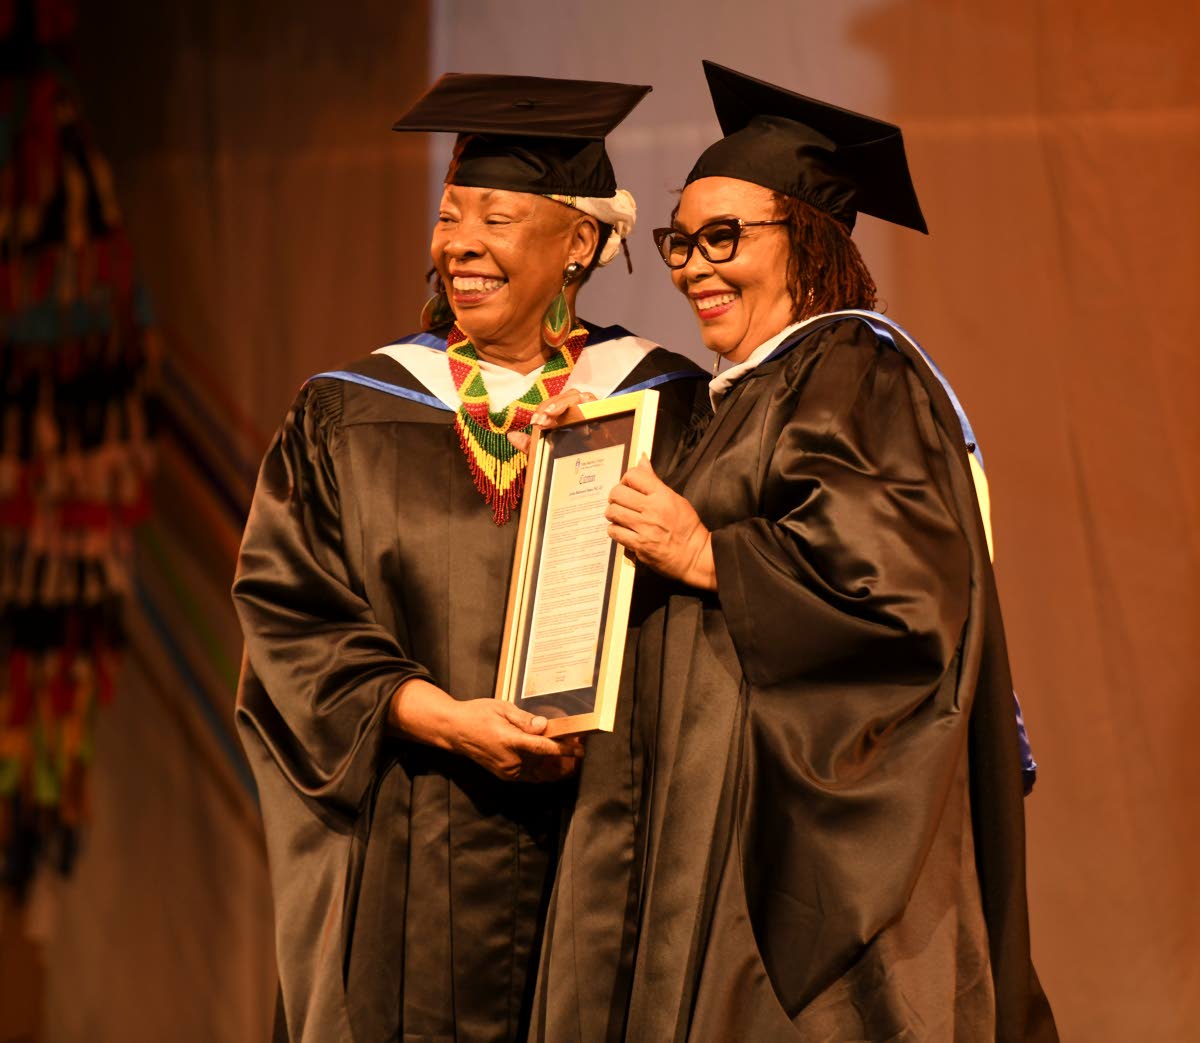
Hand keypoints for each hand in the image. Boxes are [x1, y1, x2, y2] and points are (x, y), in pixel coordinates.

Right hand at [449, 699, 583, 782]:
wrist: (455, 731)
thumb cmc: (478, 714)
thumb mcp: (502, 708)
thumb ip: (524, 719)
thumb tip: (543, 726)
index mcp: (509, 742)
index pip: (543, 748)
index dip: (564, 749)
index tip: (580, 749)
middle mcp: (510, 761)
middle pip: (545, 762)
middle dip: (565, 756)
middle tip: (578, 745)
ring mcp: (508, 772)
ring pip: (540, 773)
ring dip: (557, 766)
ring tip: (571, 755)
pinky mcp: (506, 776)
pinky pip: (531, 776)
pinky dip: (544, 771)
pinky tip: (553, 761)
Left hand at [506, 388, 596, 453]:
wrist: (598, 467)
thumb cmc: (572, 456)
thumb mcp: (548, 451)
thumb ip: (530, 445)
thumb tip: (510, 436)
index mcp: (561, 415)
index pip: (549, 406)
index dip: (542, 411)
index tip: (535, 423)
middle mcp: (574, 407)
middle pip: (561, 398)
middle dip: (550, 407)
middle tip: (541, 421)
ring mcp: (588, 406)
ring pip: (575, 395)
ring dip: (562, 403)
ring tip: (551, 414)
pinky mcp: (600, 409)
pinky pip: (592, 399)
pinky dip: (584, 402)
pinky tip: (578, 411)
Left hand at [606, 458, 716, 589]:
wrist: (694, 555)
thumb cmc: (687, 527)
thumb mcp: (675, 498)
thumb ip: (654, 481)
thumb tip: (642, 459)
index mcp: (662, 495)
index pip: (633, 475)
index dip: (626, 479)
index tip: (629, 486)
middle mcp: (651, 509)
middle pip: (617, 493)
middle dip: (616, 496)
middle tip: (621, 502)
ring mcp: (644, 528)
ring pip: (613, 512)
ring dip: (613, 513)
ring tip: (620, 516)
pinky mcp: (638, 545)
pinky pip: (614, 532)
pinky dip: (615, 530)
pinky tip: (623, 530)